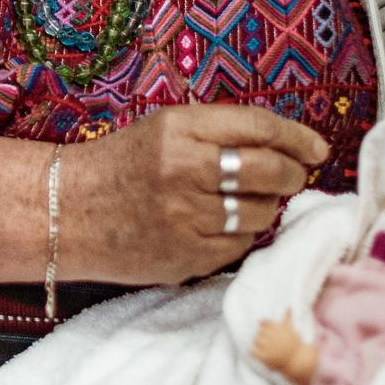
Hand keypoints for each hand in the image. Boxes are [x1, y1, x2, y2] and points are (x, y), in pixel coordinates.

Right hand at [65, 105, 330, 285]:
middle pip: (270, 171)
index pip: (260, 128)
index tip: (316, 148)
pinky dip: (242, 235)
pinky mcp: (186, 255)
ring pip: (261, 213)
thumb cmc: (123, 165)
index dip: (298, 138)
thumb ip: (221, 132)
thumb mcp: (165, 129)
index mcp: (179, 129)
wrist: (68, 212)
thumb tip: (292, 148)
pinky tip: (223, 225)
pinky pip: (240, 245)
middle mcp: (184, 170)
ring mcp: (185, 217)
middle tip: (292, 176)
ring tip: (247, 201)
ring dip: (266, 207)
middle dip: (292, 174)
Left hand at [250, 315, 315, 384]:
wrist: (297, 362)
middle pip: (259, 332)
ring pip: (255, 340)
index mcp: (280, 329)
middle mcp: (274, 337)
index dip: (265, 326)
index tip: (270, 333)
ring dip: (258, 343)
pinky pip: (253, 351)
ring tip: (266, 348)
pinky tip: (259, 354)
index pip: (264, 322)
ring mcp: (270, 348)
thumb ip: (287, 318)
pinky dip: (254, 351)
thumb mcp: (291, 330)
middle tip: (269, 342)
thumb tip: (288, 306)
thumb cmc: (294, 345)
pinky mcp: (266, 357)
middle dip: (262, 336)